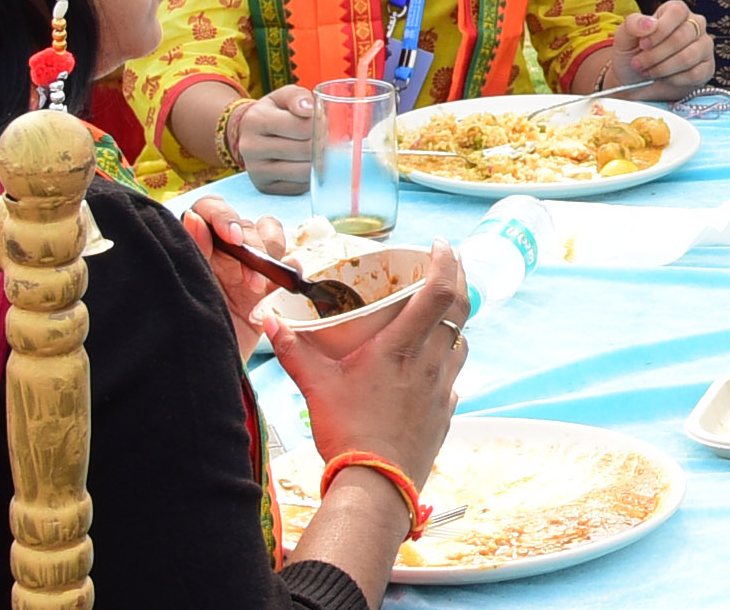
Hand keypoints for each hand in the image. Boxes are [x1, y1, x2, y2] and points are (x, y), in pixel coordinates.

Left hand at [184, 192, 286, 358]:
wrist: (204, 374)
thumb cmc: (185, 332)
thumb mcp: (186, 291)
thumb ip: (193, 252)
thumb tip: (193, 217)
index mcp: (198, 246)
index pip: (211, 209)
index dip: (224, 215)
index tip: (231, 237)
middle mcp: (223, 252)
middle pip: (247, 224)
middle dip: (253, 246)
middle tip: (249, 280)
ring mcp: (247, 268)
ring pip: (271, 235)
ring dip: (271, 255)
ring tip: (259, 287)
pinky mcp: (268, 289)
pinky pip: (289, 265)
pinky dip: (290, 272)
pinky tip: (278, 290)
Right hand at [234, 84, 320, 193]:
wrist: (250, 133)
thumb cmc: (274, 112)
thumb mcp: (282, 96)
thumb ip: (297, 97)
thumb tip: (310, 109)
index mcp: (256, 120)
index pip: (300, 127)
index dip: (320, 125)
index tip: (327, 123)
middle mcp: (251, 147)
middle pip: (304, 150)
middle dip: (323, 144)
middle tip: (331, 139)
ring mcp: (256, 170)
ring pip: (302, 172)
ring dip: (321, 162)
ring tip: (324, 151)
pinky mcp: (264, 187)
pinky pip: (298, 187)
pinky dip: (311, 177)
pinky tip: (311, 165)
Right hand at [264, 238, 468, 481]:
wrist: (376, 484)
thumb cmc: (347, 433)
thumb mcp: (314, 386)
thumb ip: (292, 350)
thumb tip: (269, 320)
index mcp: (400, 348)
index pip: (438, 292)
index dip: (447, 263)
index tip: (442, 245)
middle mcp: (429, 362)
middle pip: (461, 309)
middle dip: (460, 279)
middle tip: (450, 263)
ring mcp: (443, 387)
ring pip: (461, 341)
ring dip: (455, 321)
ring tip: (438, 312)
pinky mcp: (446, 410)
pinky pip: (454, 374)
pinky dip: (448, 358)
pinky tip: (429, 363)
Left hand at [604, 2, 713, 97]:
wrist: (634, 81)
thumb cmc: (632, 54)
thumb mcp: (624, 36)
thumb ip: (633, 24)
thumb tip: (650, 23)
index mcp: (676, 11)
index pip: (677, 12)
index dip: (659, 30)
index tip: (643, 44)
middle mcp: (694, 25)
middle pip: (682, 36)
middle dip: (656, 54)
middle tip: (639, 63)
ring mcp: (704, 46)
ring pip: (688, 57)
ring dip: (663, 68)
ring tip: (649, 71)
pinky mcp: (707, 68)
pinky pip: (695, 74)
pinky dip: (674, 80)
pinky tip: (664, 78)